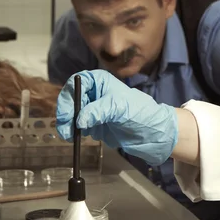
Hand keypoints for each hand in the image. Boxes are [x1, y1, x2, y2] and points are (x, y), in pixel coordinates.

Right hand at [56, 70, 177, 165]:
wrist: (154, 133)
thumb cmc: (141, 113)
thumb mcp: (119, 108)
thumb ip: (98, 111)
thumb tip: (79, 120)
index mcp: (100, 81)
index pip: (76, 83)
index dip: (68, 96)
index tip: (66, 113)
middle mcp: (95, 93)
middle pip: (71, 99)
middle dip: (65, 114)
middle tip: (65, 130)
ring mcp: (94, 109)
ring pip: (72, 114)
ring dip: (68, 124)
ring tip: (69, 136)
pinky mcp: (95, 124)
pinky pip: (78, 126)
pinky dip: (74, 132)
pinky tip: (76, 137)